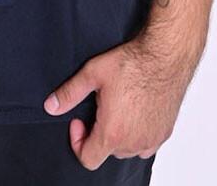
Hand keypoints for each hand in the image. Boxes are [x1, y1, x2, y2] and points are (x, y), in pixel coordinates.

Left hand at [43, 30, 200, 170]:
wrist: (164, 57)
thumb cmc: (132, 63)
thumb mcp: (92, 73)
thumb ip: (69, 93)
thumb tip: (51, 106)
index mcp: (112, 132)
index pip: (88, 159)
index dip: (77, 141)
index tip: (79, 120)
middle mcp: (133, 142)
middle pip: (106, 152)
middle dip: (97, 133)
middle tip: (97, 107)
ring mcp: (151, 140)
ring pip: (126, 150)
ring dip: (117, 135)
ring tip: (116, 107)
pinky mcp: (165, 133)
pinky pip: (145, 145)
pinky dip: (136, 135)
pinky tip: (133, 112)